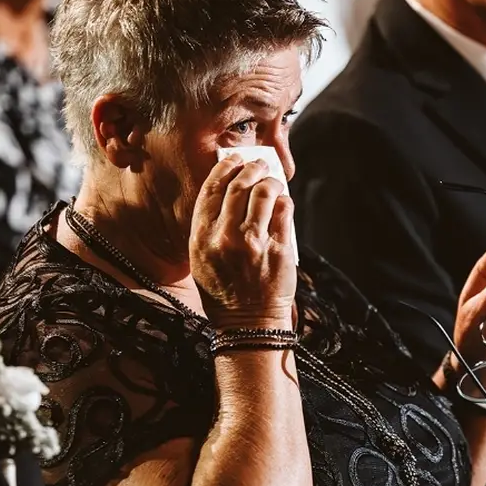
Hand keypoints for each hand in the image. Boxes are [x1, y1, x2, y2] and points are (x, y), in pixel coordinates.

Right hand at [190, 156, 295, 329]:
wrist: (248, 324)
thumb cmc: (224, 292)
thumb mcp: (201, 259)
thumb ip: (209, 227)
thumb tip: (228, 190)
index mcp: (202, 238)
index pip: (211, 190)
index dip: (224, 168)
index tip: (233, 161)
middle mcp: (225, 238)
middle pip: (239, 185)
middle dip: (251, 168)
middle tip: (258, 166)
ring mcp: (254, 244)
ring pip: (264, 193)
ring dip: (270, 181)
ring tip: (272, 183)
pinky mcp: (279, 250)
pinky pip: (284, 211)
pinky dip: (284, 201)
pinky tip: (282, 203)